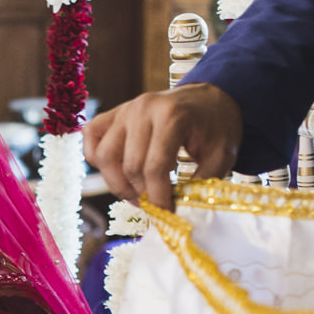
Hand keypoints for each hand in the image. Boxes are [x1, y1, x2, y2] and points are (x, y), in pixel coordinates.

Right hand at [83, 83, 242, 207]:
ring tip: (138, 195)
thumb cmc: (216, 128)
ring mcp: (124, 110)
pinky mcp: (113, 113)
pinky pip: (91, 139)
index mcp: (172, 116)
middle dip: (142, 195)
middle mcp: (142, 109)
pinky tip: (116, 173)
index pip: (154, 167)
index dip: (158, 197)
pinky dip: (96, 159)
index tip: (167, 215)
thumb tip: (180, 214)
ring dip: (118, 184)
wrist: (208, 99)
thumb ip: (201, 184)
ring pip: (104, 156)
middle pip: (129, 166)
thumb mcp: (221, 156)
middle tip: (156, 208)